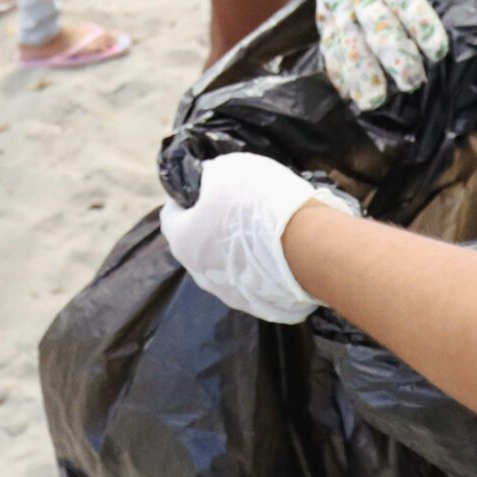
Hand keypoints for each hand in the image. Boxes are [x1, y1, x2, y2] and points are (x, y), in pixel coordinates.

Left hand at [159, 152, 358, 323]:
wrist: (305, 244)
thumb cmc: (256, 203)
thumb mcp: (227, 170)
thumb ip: (210, 177)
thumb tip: (208, 180)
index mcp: (182, 240)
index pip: (171, 215)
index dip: (186, 197)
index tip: (204, 187)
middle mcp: (199, 273)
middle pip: (198, 243)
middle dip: (212, 225)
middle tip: (238, 207)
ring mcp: (229, 293)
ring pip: (226, 265)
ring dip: (237, 249)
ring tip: (263, 230)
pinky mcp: (258, 305)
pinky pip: (253, 280)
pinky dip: (260, 267)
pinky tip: (279, 252)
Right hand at [293, 0, 472, 108]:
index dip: (420, 23)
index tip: (438, 50)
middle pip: (374, 23)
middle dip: (392, 55)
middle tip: (413, 81)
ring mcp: (336, 3)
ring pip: (347, 41)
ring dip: (360, 72)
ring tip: (375, 101)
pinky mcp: (325, 19)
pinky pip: (330, 47)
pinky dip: (339, 72)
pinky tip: (350, 95)